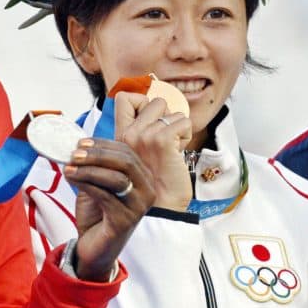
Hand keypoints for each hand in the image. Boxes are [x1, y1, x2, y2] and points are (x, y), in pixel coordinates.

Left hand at [63, 137, 154, 280]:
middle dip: (98, 155)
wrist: (94, 247)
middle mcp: (147, 191)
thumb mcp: (96, 183)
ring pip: (116, 178)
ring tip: (68, 168)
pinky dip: (86, 184)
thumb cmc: (96, 214)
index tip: (80, 143)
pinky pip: (105, 196)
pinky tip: (72, 179)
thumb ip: (95, 165)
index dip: (103, 144)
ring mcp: (139, 207)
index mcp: (143, 177)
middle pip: (126, 162)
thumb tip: (80, 145)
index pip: (127, 152)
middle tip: (74, 154)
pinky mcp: (125, 221)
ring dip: (89, 170)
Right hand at [114, 91, 191, 210]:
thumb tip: (161, 111)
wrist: (160, 209)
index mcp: (120, 136)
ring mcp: (144, 135)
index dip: (142, 102)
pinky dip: (186, 135)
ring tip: (172, 149)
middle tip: (166, 139)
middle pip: (155, 101)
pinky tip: (178, 152)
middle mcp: (130, 133)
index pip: (124, 98)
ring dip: (178, 128)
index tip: (151, 120)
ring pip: (173, 111)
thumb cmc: (153, 185)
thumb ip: (141, 134)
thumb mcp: (138, 156)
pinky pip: (184, 122)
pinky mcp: (161, 140)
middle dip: (167, 116)